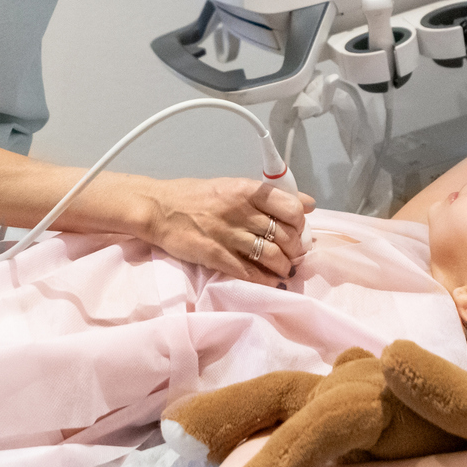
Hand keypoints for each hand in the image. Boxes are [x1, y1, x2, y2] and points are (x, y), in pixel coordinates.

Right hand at [139, 178, 314, 285]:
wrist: (158, 208)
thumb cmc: (195, 196)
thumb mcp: (232, 185)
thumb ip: (268, 196)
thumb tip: (307, 204)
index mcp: (246, 190)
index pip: (290, 208)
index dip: (300, 224)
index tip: (297, 230)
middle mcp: (240, 211)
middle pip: (284, 235)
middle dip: (294, 249)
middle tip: (292, 254)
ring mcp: (228, 235)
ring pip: (272, 256)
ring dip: (283, 267)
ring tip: (283, 269)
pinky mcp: (215, 256)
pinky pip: (250, 273)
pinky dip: (265, 280)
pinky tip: (270, 281)